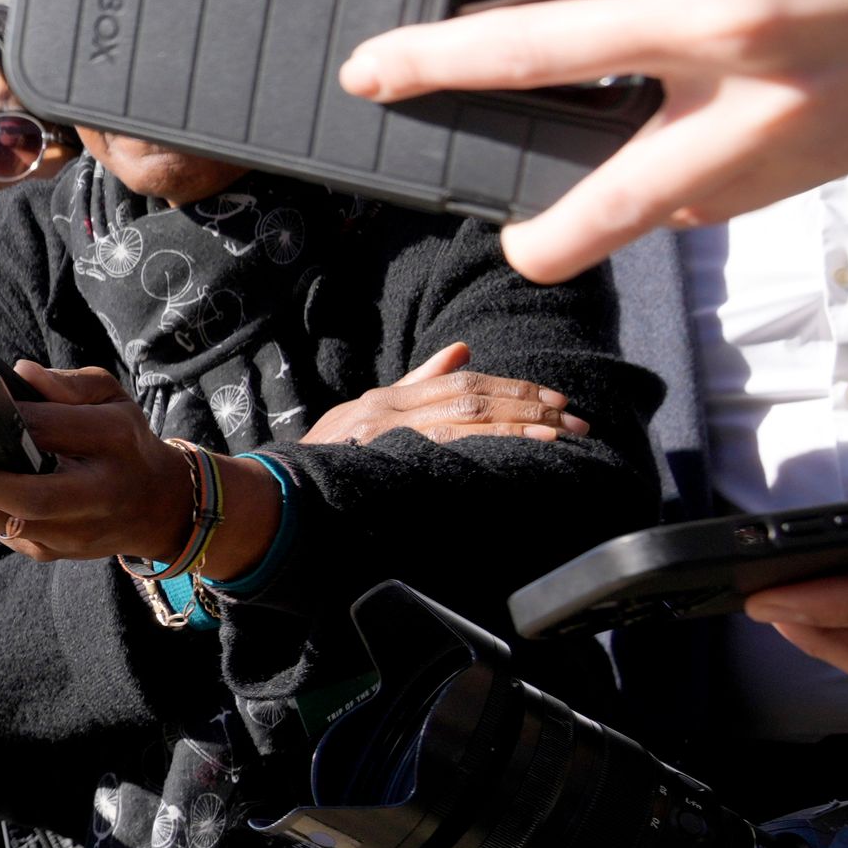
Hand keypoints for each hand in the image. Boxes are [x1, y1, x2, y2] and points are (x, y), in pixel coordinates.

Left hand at [0, 367, 281, 579]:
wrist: (159, 509)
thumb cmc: (126, 444)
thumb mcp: (113, 399)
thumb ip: (68, 383)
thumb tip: (17, 373)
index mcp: (112, 448)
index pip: (49, 432)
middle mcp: (91, 498)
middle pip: (14, 493)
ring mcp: (67, 534)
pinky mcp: (45, 551)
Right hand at [303, 341, 586, 447]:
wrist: (272, 496)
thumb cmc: (316, 466)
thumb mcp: (360, 420)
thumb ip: (414, 387)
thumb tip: (463, 351)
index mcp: (385, 400)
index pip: (462, 381)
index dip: (512, 388)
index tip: (555, 400)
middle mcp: (387, 409)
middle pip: (472, 394)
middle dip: (528, 403)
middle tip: (575, 418)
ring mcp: (385, 432)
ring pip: (467, 415)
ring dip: (521, 422)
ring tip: (562, 432)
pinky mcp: (385, 456)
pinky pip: (451, 443)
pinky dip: (494, 442)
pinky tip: (527, 446)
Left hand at [335, 0, 847, 279]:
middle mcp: (718, 4)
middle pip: (527, 44)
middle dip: (429, 58)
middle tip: (370, 70)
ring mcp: (763, 94)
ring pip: (605, 168)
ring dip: (531, 194)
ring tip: (484, 214)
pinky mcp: (817, 154)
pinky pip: (699, 202)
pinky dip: (639, 219)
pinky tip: (590, 231)